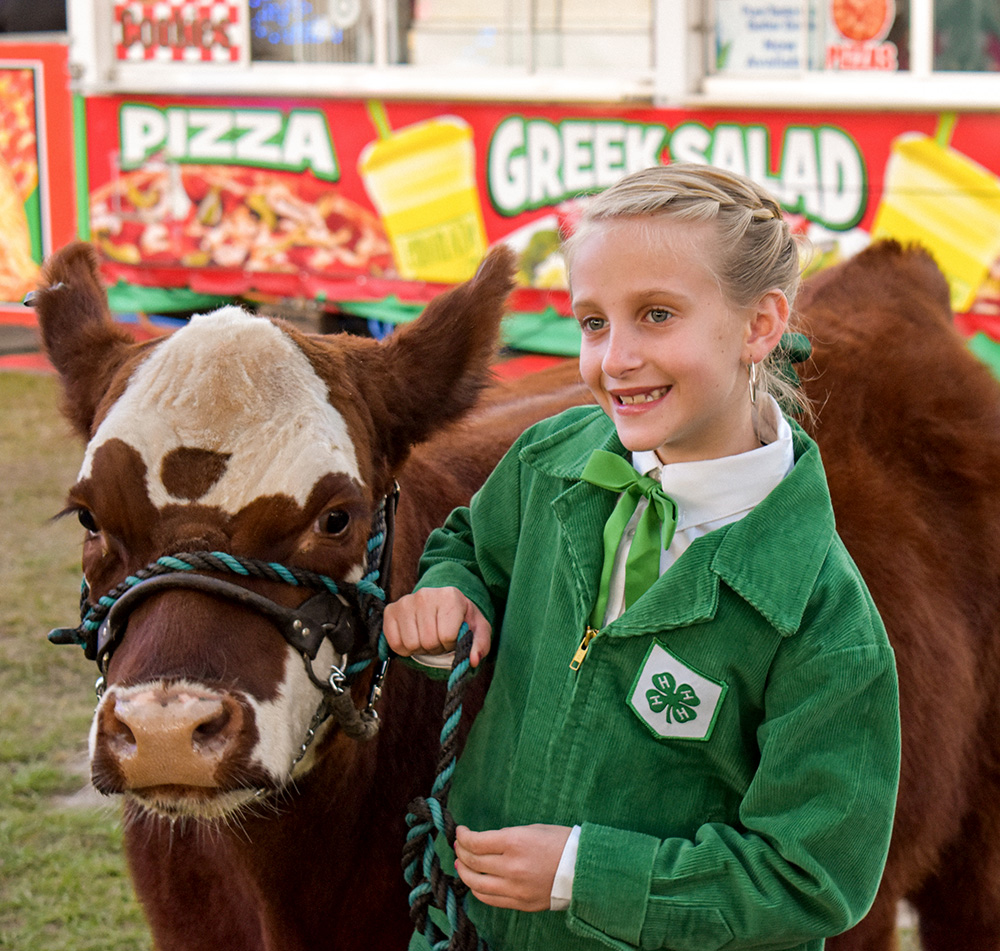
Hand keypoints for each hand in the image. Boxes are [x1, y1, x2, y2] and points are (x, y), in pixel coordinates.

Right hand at [383, 586, 492, 665]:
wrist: (442, 604)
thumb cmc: (461, 618)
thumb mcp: (478, 629)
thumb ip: (481, 644)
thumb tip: (473, 661)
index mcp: (450, 596)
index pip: (446, 636)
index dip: (451, 643)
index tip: (453, 635)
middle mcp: (425, 594)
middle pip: (428, 641)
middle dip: (436, 647)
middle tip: (439, 638)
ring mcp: (405, 601)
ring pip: (411, 644)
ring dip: (420, 648)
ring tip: (427, 636)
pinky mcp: (390, 610)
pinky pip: (394, 643)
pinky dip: (404, 648)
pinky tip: (413, 636)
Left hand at [453, 824, 572, 911]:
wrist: (584, 869)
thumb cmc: (560, 842)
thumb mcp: (531, 829)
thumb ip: (506, 836)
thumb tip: (486, 843)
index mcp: (514, 842)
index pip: (475, 842)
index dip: (463, 836)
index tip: (461, 831)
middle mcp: (511, 866)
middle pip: (473, 862)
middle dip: (461, 852)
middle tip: (458, 846)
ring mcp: (515, 888)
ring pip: (477, 884)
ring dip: (464, 873)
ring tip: (460, 865)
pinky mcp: (521, 903)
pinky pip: (490, 899)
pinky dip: (478, 891)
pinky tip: (475, 883)